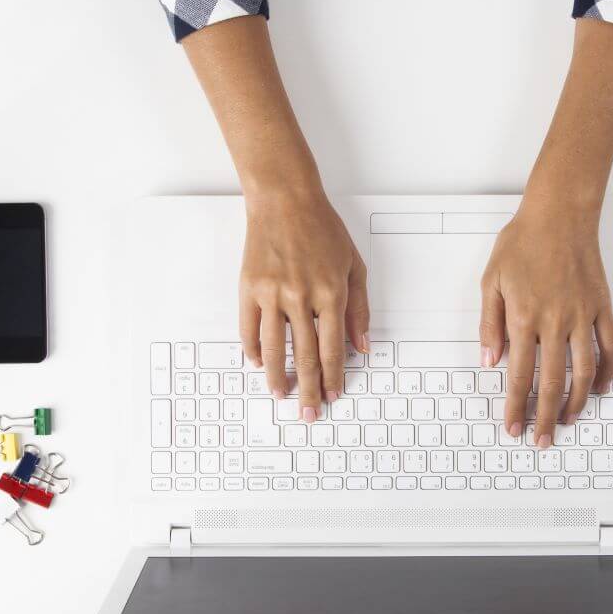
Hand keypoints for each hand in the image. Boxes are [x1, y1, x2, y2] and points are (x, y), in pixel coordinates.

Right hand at [240, 191, 369, 421]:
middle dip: (309, 389)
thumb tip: (363, 346)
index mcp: (330, 293)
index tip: (334, 395)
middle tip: (308, 413)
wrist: (284, 200)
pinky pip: (249, 329)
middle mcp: (300, 297)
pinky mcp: (249, 288)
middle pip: (304, 356)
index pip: (332, 348)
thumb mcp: (353, 266)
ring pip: (274, 349)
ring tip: (280, 395)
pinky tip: (259, 364)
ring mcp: (272, 294)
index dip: (333, 376)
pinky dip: (253, 350)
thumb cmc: (323, 230)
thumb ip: (359, 309)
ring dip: (277, 377)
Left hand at [479, 200, 612, 447]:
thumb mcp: (491, 281)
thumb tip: (490, 360)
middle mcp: (556, 322)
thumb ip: (490, 324)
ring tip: (569, 420)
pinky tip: (599, 388)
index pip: (518, 375)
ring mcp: (582, 316)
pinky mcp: (602, 308)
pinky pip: (609, 347)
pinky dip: (607, 372)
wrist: (559, 214)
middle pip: (552, 383)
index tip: (513, 427)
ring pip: (584, 371)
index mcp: (524, 318)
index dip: (515, 406)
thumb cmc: (522, 243)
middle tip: (543, 440)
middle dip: (546, 417)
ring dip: (577, 401)